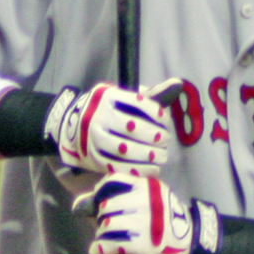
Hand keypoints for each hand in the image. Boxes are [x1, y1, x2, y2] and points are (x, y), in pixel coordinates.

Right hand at [45, 78, 181, 175]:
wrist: (76, 128)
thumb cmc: (112, 111)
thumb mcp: (126, 98)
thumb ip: (152, 94)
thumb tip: (178, 83)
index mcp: (107, 97)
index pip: (138, 103)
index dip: (157, 114)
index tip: (165, 121)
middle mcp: (98, 117)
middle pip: (132, 128)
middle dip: (155, 136)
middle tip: (166, 140)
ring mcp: (93, 139)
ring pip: (125, 150)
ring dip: (149, 155)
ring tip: (162, 156)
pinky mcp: (95, 159)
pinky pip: (119, 167)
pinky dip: (139, 170)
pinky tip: (153, 169)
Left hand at [76, 175, 196, 253]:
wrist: (190, 241)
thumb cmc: (163, 220)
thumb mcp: (147, 198)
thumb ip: (114, 197)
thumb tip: (78, 206)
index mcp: (147, 186)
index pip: (111, 182)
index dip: (102, 195)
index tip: (105, 204)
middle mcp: (147, 201)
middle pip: (106, 207)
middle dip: (103, 218)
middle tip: (113, 227)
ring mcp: (146, 223)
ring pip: (105, 226)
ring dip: (103, 235)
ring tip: (110, 240)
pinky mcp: (142, 244)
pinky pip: (108, 243)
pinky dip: (101, 248)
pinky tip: (101, 251)